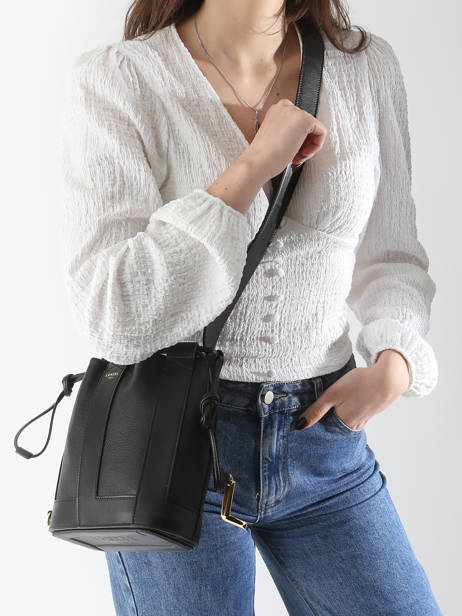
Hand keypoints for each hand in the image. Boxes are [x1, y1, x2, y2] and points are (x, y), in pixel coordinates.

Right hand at [242, 98, 327, 180]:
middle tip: (295, 157)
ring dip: (309, 146)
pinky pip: (322, 132)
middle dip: (304, 143)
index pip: (297, 122)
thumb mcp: (275, 138)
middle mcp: (285, 107)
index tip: (292, 152)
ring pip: (315, 129)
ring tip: (297, 157)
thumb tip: (301, 138)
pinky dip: (316, 146)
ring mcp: (295, 111)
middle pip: (307, 125)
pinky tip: (303, 154)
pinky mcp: (305, 120)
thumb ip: (288, 132)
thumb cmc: (263, 156)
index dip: (298, 139)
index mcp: (276, 111)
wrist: (258, 161)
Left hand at [295, 349, 410, 430]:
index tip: (305, 416)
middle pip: (334, 424)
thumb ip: (317, 410)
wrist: (390, 376)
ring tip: (332, 403)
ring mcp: (364, 418)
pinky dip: (349, 408)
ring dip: (338, 413)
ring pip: (345, 418)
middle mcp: (355, 424)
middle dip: (325, 418)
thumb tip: (300, 426)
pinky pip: (355, 413)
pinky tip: (348, 400)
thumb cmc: (361, 383)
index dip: (315, 421)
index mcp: (344, 423)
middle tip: (318, 407)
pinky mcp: (371, 410)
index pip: (324, 427)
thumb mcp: (333, 394)